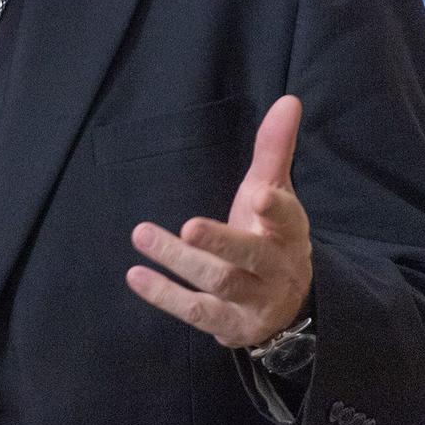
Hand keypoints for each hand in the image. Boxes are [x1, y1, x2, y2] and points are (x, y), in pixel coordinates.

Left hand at [126, 94, 312, 347]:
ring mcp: (254, 301)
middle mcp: (276, 269)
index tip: (261, 195)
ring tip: (142, 234)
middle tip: (188, 226)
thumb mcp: (274, 192)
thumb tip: (289, 99)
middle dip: (221, 241)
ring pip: (218, 281)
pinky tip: (136, 275)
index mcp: (289, 233)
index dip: (276, 209)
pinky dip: (165, 296)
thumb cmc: (271, 234)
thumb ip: (274, 150)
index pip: (287, 219)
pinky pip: (197, 312)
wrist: (285, 304)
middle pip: (250, 255)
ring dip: (179, 260)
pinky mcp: (230, 325)